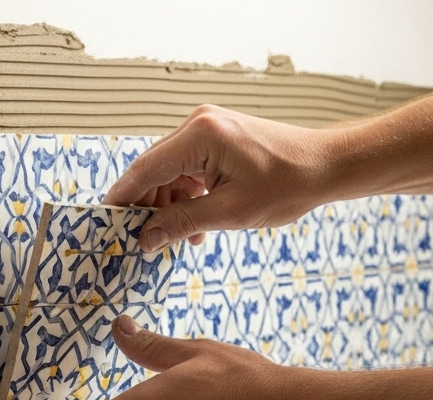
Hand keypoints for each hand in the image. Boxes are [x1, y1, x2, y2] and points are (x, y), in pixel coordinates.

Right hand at [106, 105, 339, 250]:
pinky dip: (186, 196)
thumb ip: (182, 223)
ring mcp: (208, 128)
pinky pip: (187, 169)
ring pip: (169, 173)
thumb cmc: (289, 185)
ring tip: (181, 238)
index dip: (122, 200)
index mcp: (200, 136)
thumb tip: (146, 239)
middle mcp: (199, 124)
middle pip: (153, 170)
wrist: (327, 166)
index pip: (144, 170)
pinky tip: (197, 224)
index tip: (105, 225)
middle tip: (141, 241)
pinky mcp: (217, 137)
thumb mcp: (231, 212)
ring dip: (169, 206)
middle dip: (147, 208)